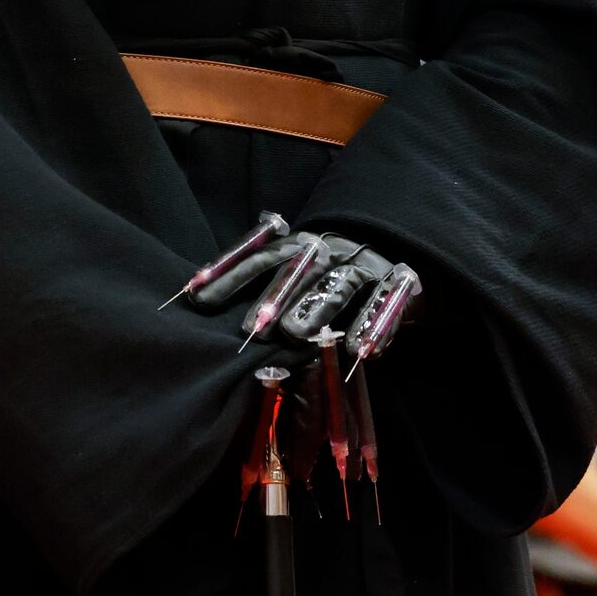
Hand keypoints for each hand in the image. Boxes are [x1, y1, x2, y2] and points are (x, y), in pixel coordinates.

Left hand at [179, 214, 419, 362]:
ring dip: (315, 310)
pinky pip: (385, 303)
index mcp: (299, 244)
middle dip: (273, 297)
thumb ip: (259, 283)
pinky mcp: (399, 282)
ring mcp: (364, 264)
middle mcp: (329, 249)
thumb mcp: (296, 272)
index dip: (229, 275)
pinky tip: (358, 351)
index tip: (197, 299)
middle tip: (253, 328)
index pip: (258, 257)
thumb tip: (199, 298)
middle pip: (297, 271)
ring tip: (296, 336)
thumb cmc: (330, 277)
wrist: (398, 255)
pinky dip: (371, 326)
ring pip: (338, 285)